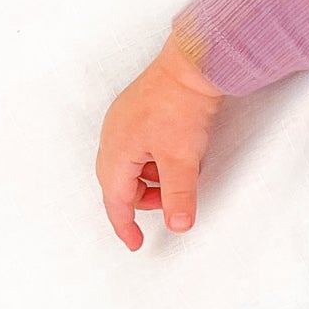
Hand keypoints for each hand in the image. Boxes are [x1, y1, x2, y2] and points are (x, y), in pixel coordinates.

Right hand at [96, 30, 226, 250]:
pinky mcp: (142, 110)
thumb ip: (179, 196)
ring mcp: (126, 121)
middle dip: (145, 199)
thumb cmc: (181, 105)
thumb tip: (178, 224)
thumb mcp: (182, 159)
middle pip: (122, 183)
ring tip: (183, 173)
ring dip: (156, 178)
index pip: (115, 200)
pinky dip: (160, 158)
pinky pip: (144, 146)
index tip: (136, 243)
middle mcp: (113, 135)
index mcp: (115, 151)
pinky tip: (183, 153)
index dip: (125, 225)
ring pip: (135, 164)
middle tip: (171, 205)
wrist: (194, 64)